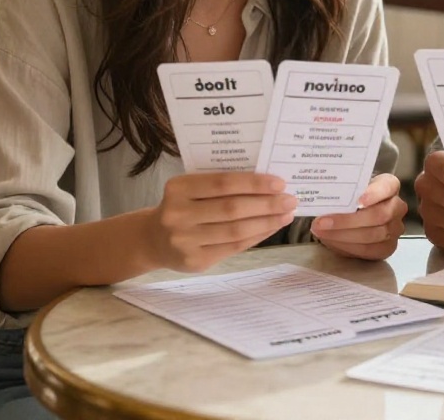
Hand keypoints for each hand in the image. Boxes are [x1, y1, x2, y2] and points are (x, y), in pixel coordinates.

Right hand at [145, 171, 297, 271]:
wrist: (152, 239)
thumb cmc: (182, 205)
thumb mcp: (191, 188)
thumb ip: (220, 185)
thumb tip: (267, 184)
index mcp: (179, 188)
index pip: (222, 183)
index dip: (253, 183)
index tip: (279, 182)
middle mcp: (178, 215)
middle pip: (231, 208)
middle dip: (266, 204)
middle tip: (290, 199)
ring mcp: (185, 241)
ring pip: (235, 231)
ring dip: (266, 222)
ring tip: (286, 214)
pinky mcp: (194, 262)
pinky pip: (233, 247)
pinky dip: (256, 236)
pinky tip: (271, 227)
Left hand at [311, 173, 407, 259]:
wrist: (354, 215)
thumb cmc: (351, 197)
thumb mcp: (349, 188)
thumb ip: (344, 190)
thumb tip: (326, 197)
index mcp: (390, 185)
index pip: (388, 187)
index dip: (374, 194)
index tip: (357, 201)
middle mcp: (397, 206)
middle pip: (379, 215)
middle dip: (348, 221)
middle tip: (323, 222)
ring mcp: (395, 228)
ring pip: (373, 235)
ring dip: (343, 235)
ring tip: (322, 232)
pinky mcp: (388, 247)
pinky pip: (369, 250)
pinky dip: (348, 246)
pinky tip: (332, 241)